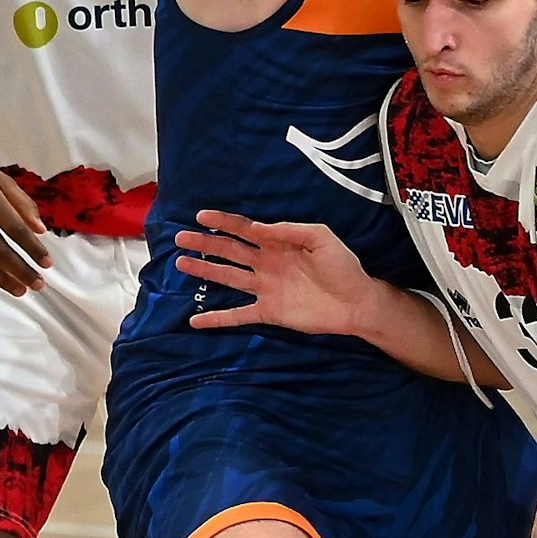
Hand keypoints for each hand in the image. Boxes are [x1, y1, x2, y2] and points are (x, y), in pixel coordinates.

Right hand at [175, 213, 372, 332]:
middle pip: (229, 251)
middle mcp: (267, 264)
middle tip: (180, 238)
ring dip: (205, 270)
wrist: (356, 302)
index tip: (201, 216)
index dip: (224, 222)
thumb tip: (258, 227)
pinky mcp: (269, 312)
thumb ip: (290, 230)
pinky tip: (195, 321)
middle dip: (205, 244)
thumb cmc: (342, 266)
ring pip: (228, 277)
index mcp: (278, 244)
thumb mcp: (321, 237)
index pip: (245, 229)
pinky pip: (238, 315)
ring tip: (181, 264)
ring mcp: (265, 288)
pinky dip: (217, 318)